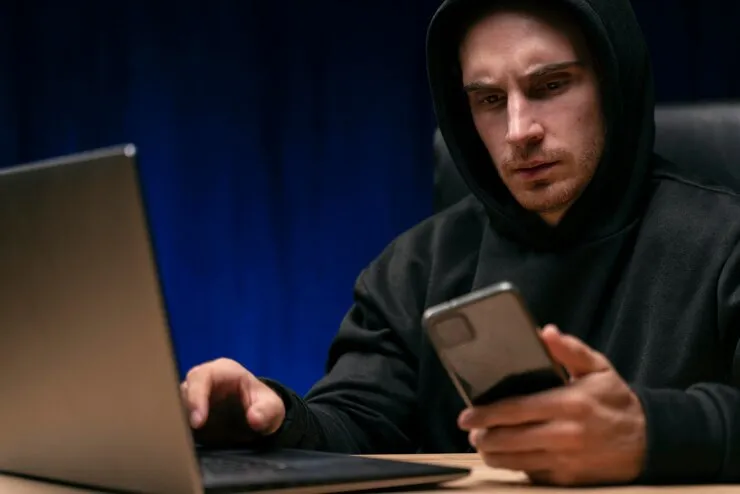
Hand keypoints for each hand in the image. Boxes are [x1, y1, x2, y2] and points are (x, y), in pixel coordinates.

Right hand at [181, 358, 284, 436]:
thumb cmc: (264, 405)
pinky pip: (176, 418)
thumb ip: (267, 410)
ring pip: (175, 404)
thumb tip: (254, 418)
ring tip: (184, 439)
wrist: (260, 416)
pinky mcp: (188, 413)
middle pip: (182, 390)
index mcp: (222, 371)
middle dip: (182, 410)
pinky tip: (183, 442)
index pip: (201, 377)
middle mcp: (203, 381)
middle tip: (188, 432)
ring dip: (178, 421)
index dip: (196, 397)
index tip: (198, 421)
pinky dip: (178, 429)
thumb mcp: (273, 407)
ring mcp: (193, 397)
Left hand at [458, 325, 645, 485]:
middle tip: (470, 430)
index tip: (466, 415)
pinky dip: (516, 466)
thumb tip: (545, 332)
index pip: (515, 410)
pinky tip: (509, 456)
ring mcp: (566, 461)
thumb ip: (569, 349)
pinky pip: (532, 474)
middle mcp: (565, 435)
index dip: (486, 414)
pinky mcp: (568, 480)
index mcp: (569, 404)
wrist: (648, 441)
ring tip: (483, 444)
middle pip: (508, 439)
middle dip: (482, 436)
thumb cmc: (616, 400)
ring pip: (515, 461)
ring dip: (493, 454)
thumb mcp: (598, 367)